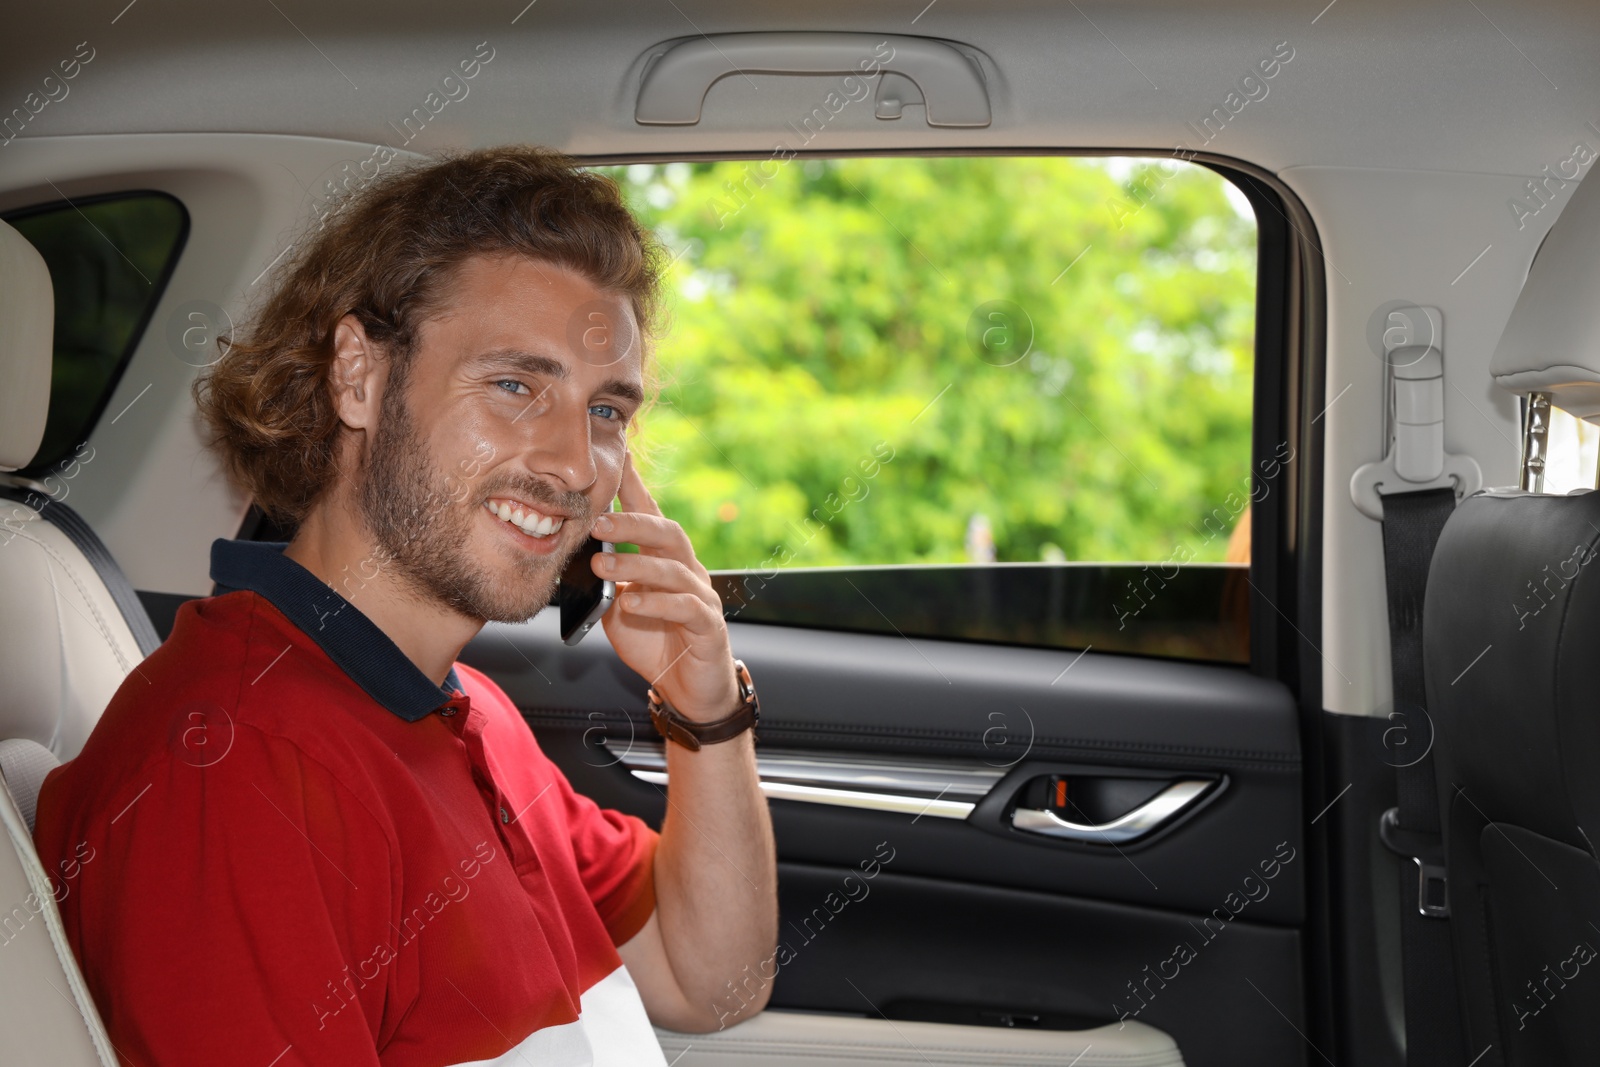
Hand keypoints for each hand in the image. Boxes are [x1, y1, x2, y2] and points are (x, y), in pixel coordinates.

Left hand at [592, 450, 738, 720]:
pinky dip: (656, 603)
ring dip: (635, 564)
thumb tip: (576, 560)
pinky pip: (685, 606)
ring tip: (603, 564)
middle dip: (632, 522)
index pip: (650, 515)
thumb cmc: (655, 643)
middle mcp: (688, 571)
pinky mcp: (709, 626)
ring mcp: (702, 597)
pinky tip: (632, 605)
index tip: (617, 458)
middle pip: (666, 531)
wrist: (689, 692)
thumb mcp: (619, 610)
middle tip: (598, 522)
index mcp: (665, 561)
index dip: (634, 487)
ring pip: (673, 567)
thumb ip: (606, 584)